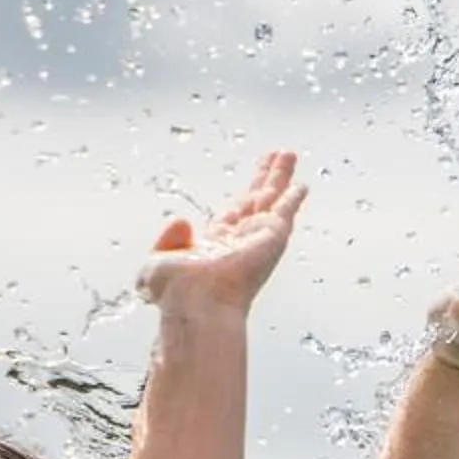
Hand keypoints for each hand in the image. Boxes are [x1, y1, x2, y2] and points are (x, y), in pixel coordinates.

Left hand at [136, 151, 306, 317]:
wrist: (196, 303)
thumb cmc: (176, 292)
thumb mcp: (157, 262)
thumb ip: (167, 242)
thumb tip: (184, 222)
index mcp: (217, 245)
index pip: (236, 211)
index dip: (246, 193)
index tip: (255, 180)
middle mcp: (241, 241)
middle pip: (257, 200)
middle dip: (268, 178)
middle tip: (278, 157)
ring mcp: (258, 238)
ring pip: (272, 199)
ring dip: (281, 177)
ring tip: (289, 155)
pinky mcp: (271, 237)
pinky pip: (284, 211)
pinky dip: (293, 199)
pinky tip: (301, 185)